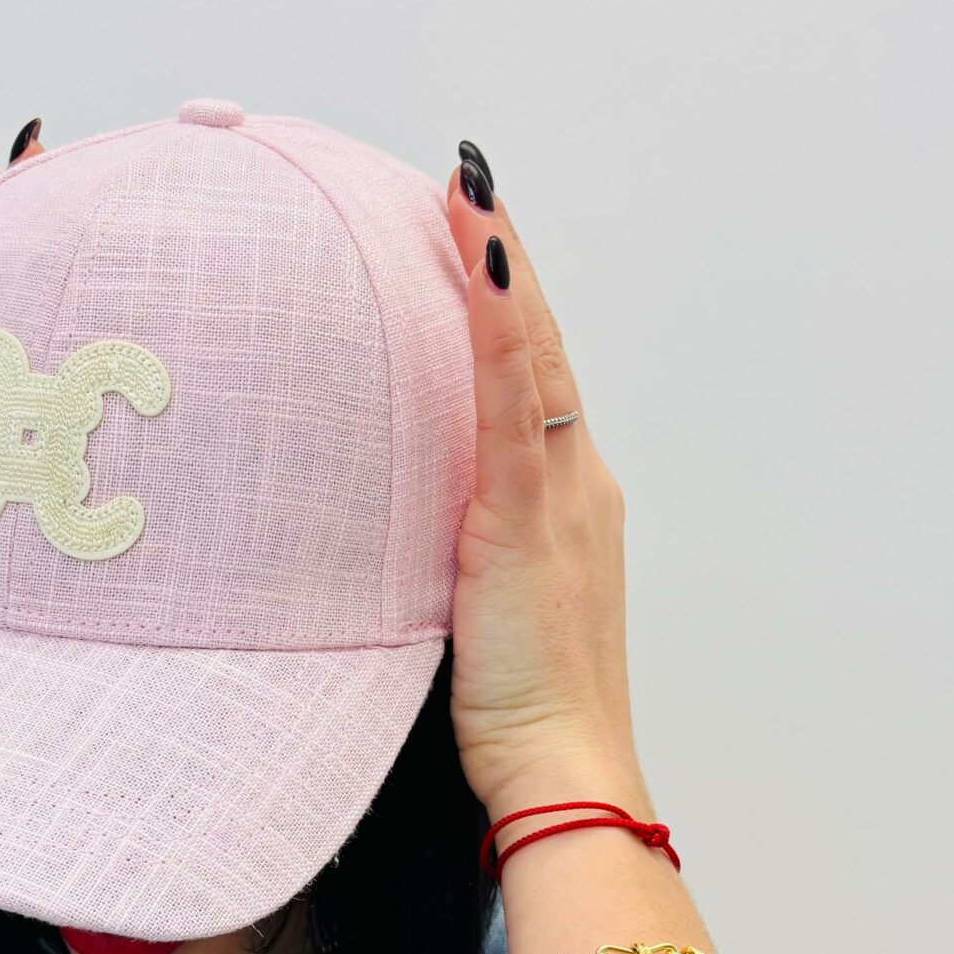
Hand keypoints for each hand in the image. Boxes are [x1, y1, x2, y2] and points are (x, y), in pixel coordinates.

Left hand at [440, 146, 644, 822]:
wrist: (560, 773)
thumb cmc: (512, 717)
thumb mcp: (469, 616)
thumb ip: (443, 559)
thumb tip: (378, 530)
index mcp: (561, 506)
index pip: (531, 383)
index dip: (504, 309)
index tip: (469, 240)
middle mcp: (575, 484)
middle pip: (539, 348)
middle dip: (505, 262)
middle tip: (466, 179)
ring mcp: (560, 494)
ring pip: (532, 355)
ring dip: (501, 264)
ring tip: (466, 185)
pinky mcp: (530, 515)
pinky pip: (515, 398)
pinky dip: (499, 321)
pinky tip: (478, 258)